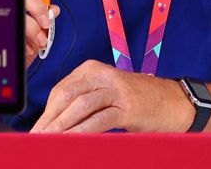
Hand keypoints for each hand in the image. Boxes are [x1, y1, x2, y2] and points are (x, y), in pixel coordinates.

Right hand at [6, 0, 59, 67]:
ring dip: (32, 26)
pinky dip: (26, 40)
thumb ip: (45, 17)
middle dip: (35, 3)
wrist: (10, 75)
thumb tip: (54, 10)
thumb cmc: (24, 50)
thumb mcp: (40, 32)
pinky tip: (30, 48)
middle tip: (45, 19)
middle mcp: (7, 5)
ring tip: (41, 40)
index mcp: (18, 0)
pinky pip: (12, 29)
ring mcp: (0, 17)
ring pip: (16, 10)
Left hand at [30, 59, 194, 132]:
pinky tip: (71, 142)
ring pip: (80, 106)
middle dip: (49, 119)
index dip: (46, 111)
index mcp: (92, 68)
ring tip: (48, 141)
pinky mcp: (127, 106)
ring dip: (61, 126)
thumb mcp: (106, 93)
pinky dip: (82, 132)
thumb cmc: (137, 100)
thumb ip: (84, 102)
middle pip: (66, 95)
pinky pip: (99, 119)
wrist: (174, 102)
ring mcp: (115, 89)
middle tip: (36, 137)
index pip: (60, 89)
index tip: (36, 129)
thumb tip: (55, 122)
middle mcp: (102, 74)